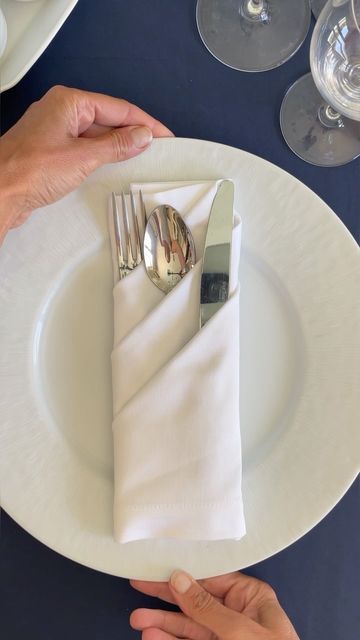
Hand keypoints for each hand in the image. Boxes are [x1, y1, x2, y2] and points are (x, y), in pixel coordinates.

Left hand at [0, 85, 171, 241]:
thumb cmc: (29, 171)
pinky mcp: (52, 151)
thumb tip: (141, 135)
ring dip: (118, 147)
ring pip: (97, 135)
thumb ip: (116, 145)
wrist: (0, 192)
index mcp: (69, 103)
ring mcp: (56, 131)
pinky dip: (102, 156)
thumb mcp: (82, 157)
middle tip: (157, 151)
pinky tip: (114, 167)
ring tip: (141, 160)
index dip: (144, 122)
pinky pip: (85, 148)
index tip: (164, 136)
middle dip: (132, 134)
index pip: (118, 108)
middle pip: (108, 119)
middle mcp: (62, 112)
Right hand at [130, 570, 298, 639]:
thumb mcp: (239, 630)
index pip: (211, 577)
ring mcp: (225, 637)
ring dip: (162, 624)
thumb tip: (180, 579)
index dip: (183, 571)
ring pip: (187, 626)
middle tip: (138, 588)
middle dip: (166, 597)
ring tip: (138, 620)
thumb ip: (207, 606)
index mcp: (251, 597)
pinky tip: (154, 637)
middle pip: (194, 599)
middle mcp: (237, 614)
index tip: (156, 566)